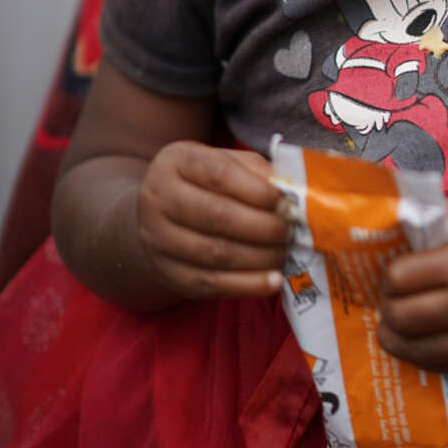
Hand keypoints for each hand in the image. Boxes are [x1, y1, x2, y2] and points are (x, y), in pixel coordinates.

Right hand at [136, 141, 288, 299]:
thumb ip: (256, 170)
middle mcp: (159, 199)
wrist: (159, 214)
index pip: (218, 173)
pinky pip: (210, 284)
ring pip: (214, 253)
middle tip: (289, 230)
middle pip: (215, 215)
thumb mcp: (226, 162)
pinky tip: (273, 280)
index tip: (284, 201)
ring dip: (259, 257)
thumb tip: (289, 190)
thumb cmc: (205, 182)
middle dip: (262, 226)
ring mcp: (158, 239)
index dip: (256, 189)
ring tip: (284, 252)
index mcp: (176, 162)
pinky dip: (247, 285)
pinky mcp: (169, 274)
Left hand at [376, 190, 447, 373]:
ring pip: (418, 354)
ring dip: (399, 338)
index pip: (398, 281)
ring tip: (399, 324)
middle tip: (392, 298)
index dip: (388, 275)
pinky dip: (427, 355)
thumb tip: (387, 236)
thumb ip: (429, 220)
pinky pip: (446, 368)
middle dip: (388, 308)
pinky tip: (427, 338)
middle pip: (402, 321)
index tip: (394, 271)